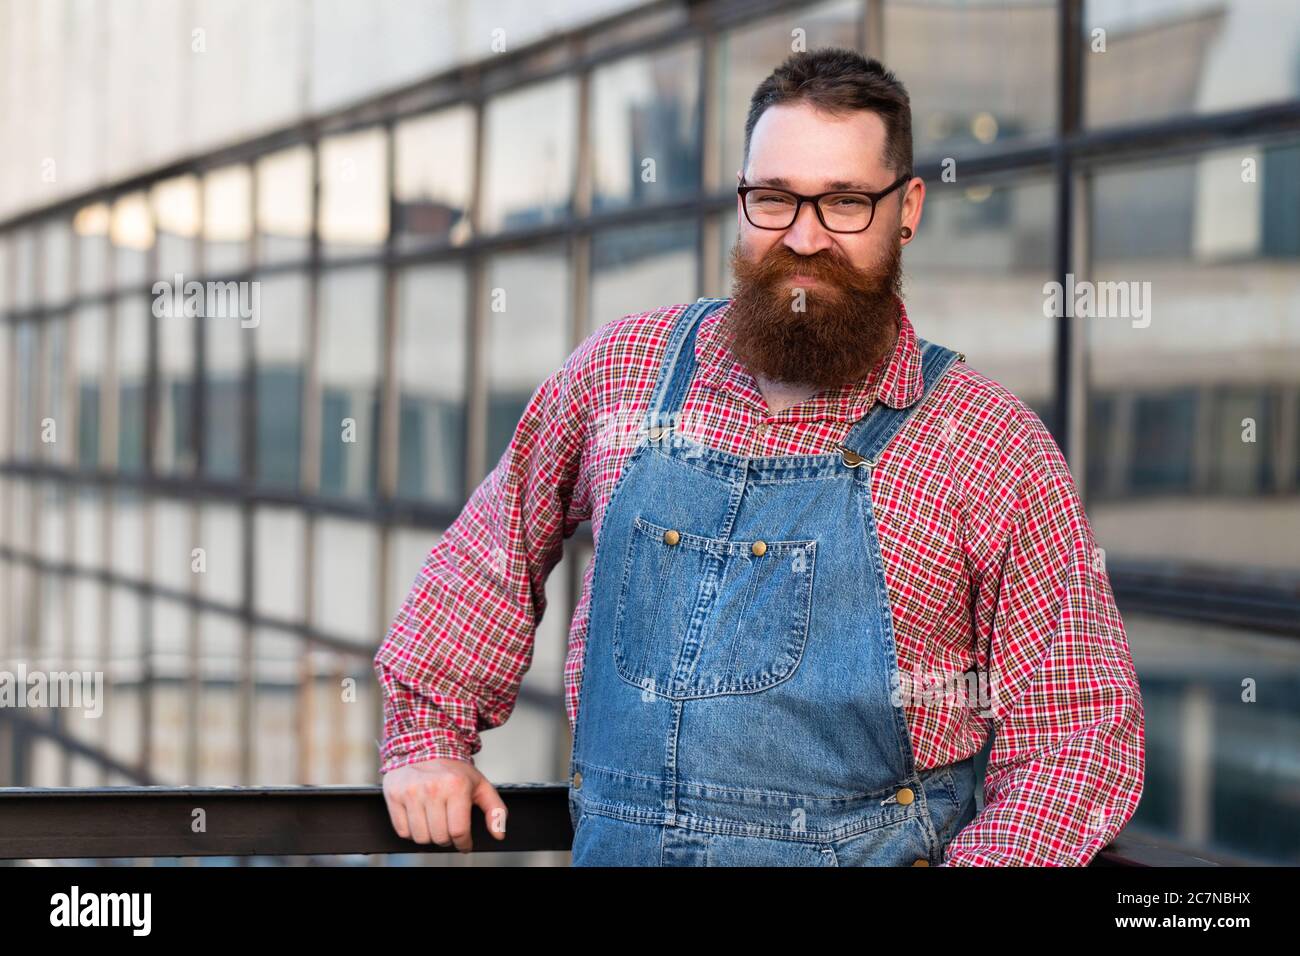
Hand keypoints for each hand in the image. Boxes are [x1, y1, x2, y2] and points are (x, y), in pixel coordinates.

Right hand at [382, 757, 507, 851]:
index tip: (464, 844)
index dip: (464, 843)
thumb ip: (495, 810)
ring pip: (421, 838)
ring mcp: (411, 792)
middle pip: (439, 837)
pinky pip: (403, 831)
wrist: (424, 747)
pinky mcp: (394, 795)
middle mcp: (432, 788)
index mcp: (456, 786)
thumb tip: (499, 834)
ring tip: (434, 821)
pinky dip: (412, 831)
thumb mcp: (480, 785)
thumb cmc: (454, 770)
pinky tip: (420, 817)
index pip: (458, 831)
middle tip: (449, 828)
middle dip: (448, 838)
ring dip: (430, 836)